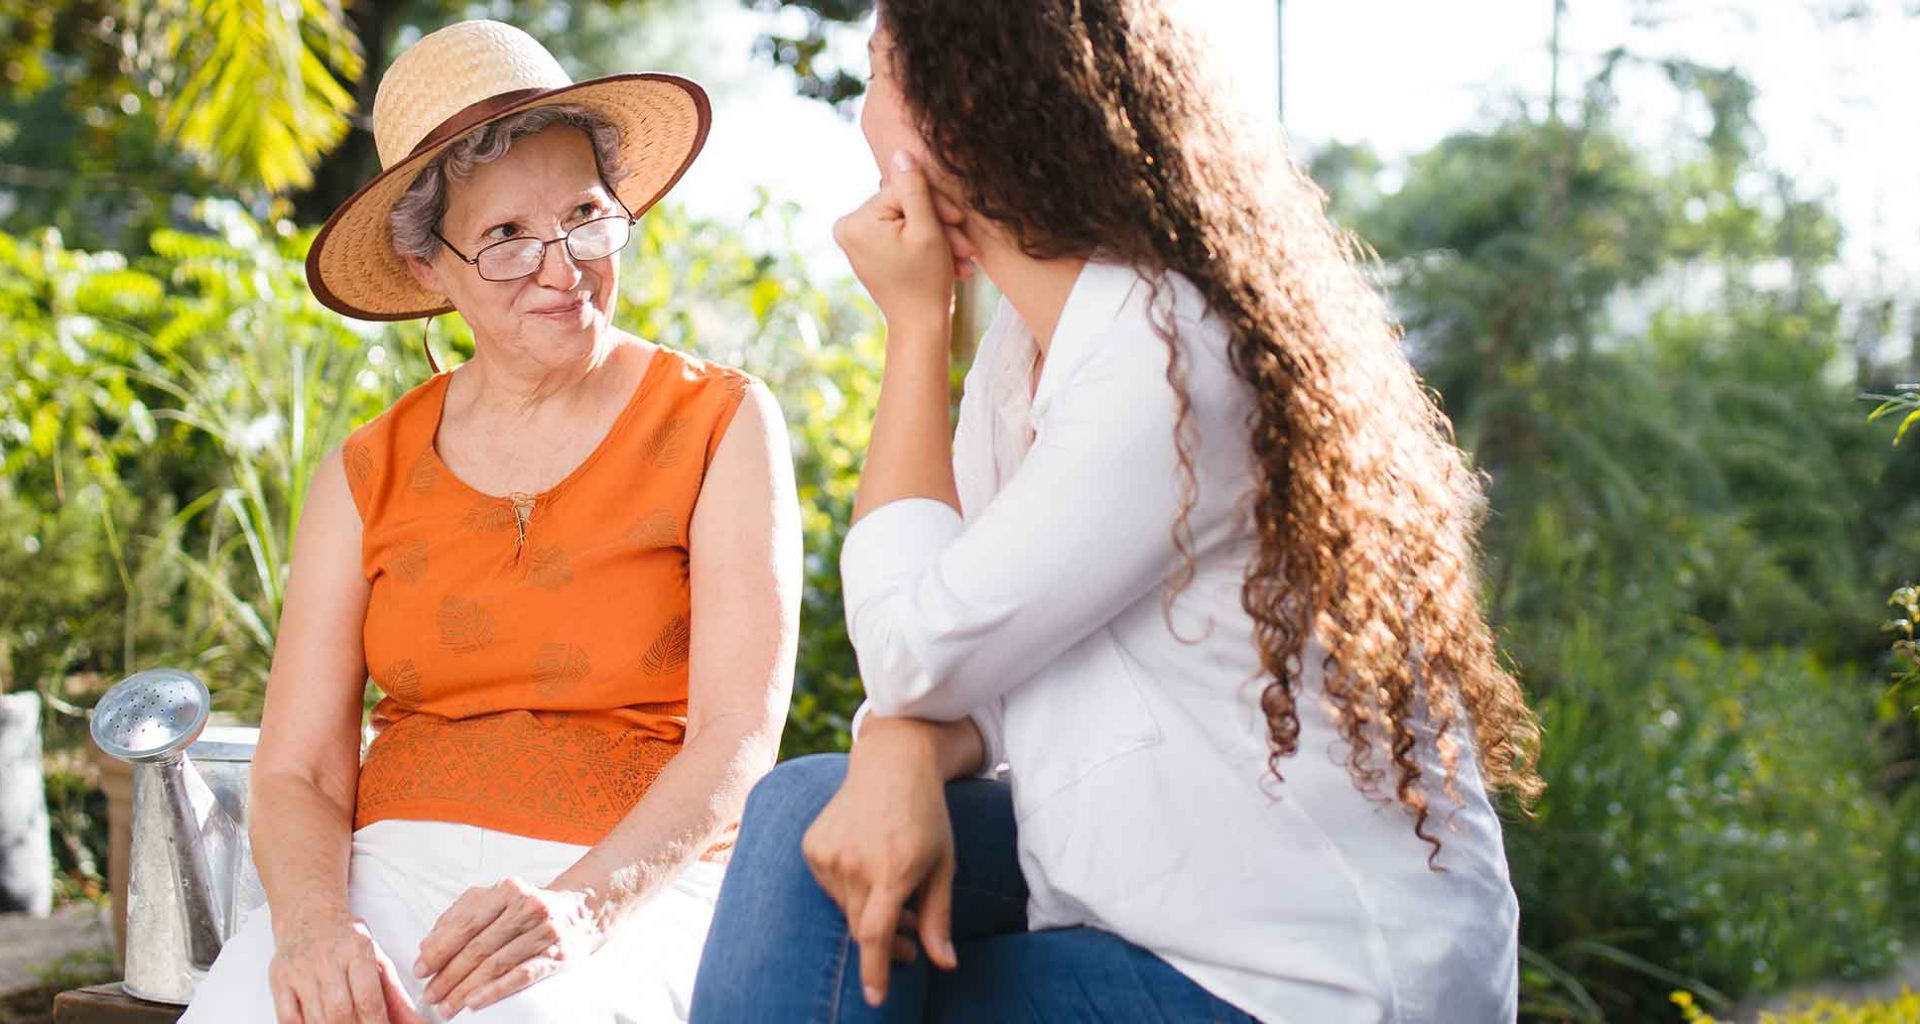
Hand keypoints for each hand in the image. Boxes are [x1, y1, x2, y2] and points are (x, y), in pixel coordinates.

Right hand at [268, 911, 424, 1023]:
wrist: (309, 915)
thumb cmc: (346, 939)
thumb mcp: (378, 959)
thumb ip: (396, 995)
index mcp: (357, 950)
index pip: (368, 999)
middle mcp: (326, 959)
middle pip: (340, 1012)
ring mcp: (299, 971)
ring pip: (315, 1019)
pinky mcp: (279, 981)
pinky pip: (288, 1018)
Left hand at [412, 877, 606, 1017]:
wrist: (582, 913)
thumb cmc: (529, 908)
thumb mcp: (497, 899)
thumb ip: (461, 915)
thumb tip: (427, 945)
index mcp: (508, 889)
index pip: (465, 923)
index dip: (439, 949)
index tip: (420, 969)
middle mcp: (527, 907)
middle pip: (478, 947)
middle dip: (448, 975)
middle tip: (430, 995)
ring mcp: (544, 931)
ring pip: (495, 964)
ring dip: (465, 989)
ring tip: (446, 1006)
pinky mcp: (556, 955)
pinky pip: (521, 976)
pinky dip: (495, 990)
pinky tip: (475, 1003)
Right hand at [802, 721, 958, 1006]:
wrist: (891, 765)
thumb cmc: (926, 817)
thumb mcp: (942, 866)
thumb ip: (939, 918)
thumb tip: (945, 965)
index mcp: (893, 868)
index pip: (874, 933)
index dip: (875, 969)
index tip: (876, 997)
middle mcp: (855, 862)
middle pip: (860, 927)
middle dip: (885, 944)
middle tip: (909, 944)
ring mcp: (829, 853)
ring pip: (844, 908)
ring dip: (867, 913)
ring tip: (893, 895)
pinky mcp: (812, 846)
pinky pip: (829, 886)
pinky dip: (848, 889)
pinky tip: (866, 867)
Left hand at [833, 150, 977, 334]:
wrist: (919, 326)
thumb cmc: (926, 281)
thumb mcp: (927, 230)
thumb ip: (915, 188)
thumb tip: (901, 152)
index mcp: (854, 221)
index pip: (902, 192)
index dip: (935, 204)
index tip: (959, 221)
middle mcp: (847, 227)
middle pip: (903, 206)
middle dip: (938, 224)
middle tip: (966, 245)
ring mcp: (855, 239)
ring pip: (906, 220)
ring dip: (937, 236)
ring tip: (962, 257)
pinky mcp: (866, 248)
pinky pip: (899, 233)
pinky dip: (923, 244)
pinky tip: (948, 260)